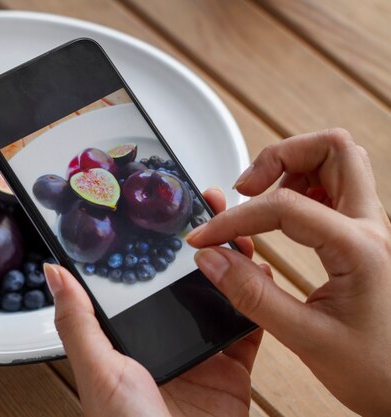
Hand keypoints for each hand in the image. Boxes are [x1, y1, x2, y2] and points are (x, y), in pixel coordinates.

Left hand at [44, 189, 266, 416]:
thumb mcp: (97, 370)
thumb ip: (78, 321)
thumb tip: (53, 273)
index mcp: (131, 334)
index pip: (143, 279)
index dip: (152, 245)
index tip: (160, 210)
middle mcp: (166, 337)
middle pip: (187, 281)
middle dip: (200, 244)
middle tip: (206, 206)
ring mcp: (201, 351)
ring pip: (222, 296)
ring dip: (231, 266)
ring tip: (235, 230)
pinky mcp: (232, 370)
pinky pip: (249, 330)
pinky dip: (257, 305)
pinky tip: (259, 277)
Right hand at [186, 128, 390, 416]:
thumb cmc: (378, 370)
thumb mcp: (306, 337)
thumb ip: (252, 295)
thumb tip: (211, 259)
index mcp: (359, 249)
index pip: (284, 206)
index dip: (235, 219)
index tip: (206, 238)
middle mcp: (372, 228)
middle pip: (332, 148)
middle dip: (279, 156)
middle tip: (245, 188)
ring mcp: (372, 229)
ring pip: (338, 161)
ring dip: (294, 166)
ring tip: (261, 197)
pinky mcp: (364, 238)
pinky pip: (338, 188)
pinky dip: (304, 186)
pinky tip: (284, 216)